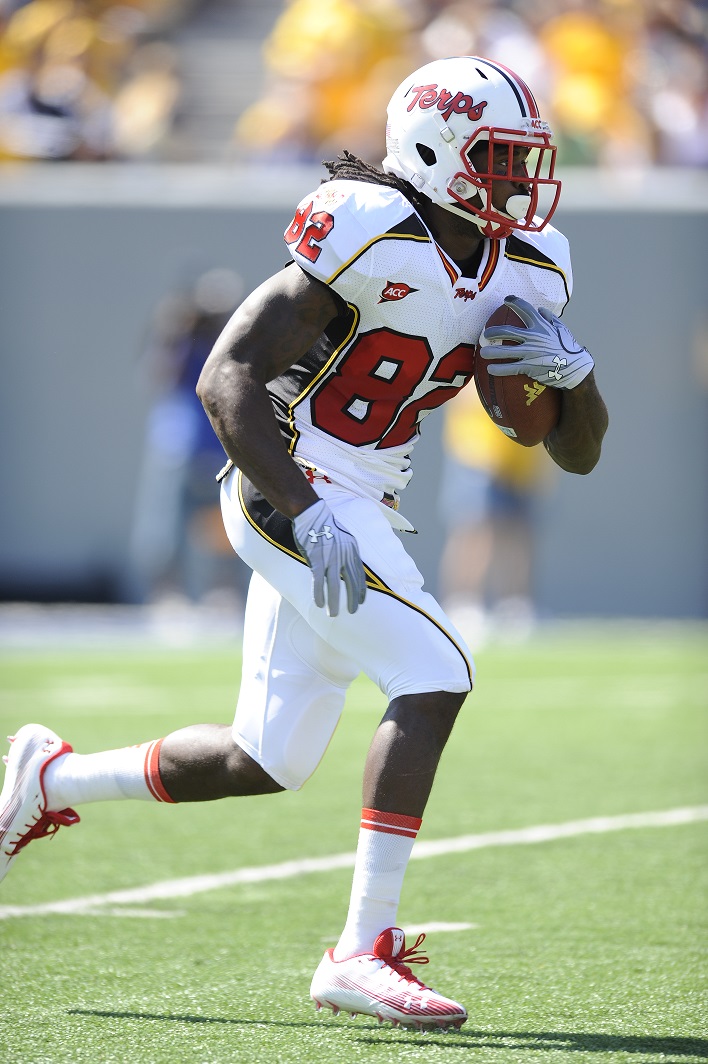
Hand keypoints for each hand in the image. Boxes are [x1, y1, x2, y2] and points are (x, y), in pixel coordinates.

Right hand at [292, 499, 366, 615]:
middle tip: (352, 612)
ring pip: (334, 586)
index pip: (360, 575)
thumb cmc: (325, 525)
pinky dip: (319, 594)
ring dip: (334, 602)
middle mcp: (344, 555)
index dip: (360, 590)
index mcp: (352, 550)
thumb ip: (347, 552)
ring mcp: (330, 558)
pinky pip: (318, 581)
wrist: (311, 513)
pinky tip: (319, 604)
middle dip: (352, 599)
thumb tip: (348, 567)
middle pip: (350, 582)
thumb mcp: (344, 537)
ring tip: (333, 614)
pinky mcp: (316, 559)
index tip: (361, 602)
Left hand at [480, 294, 593, 389]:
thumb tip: (540, 309)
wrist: (575, 368)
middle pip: (508, 331)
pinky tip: (490, 370)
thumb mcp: (562, 329)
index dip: (514, 302)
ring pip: (505, 351)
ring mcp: (531, 352)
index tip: (507, 299)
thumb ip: (551, 318)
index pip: (525, 309)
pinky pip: (510, 367)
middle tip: (486, 333)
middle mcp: (534, 337)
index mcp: (541, 325)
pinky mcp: (530, 366)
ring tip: (483, 352)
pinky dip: (499, 369)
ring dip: (492, 351)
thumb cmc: (568, 348)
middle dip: (494, 331)